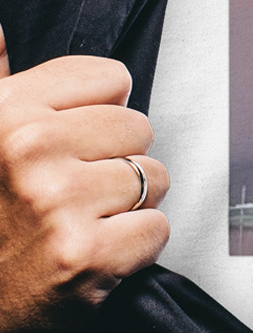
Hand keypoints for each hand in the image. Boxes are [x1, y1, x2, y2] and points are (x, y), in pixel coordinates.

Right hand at [0, 24, 168, 332]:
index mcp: (5, 111)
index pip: (110, 77)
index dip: (103, 112)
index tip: (80, 138)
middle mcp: (29, 148)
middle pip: (139, 128)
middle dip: (119, 160)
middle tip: (80, 190)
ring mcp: (58, 202)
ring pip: (154, 178)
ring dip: (131, 204)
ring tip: (87, 221)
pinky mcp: (86, 254)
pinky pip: (157, 228)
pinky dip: (137, 245)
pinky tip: (98, 250)